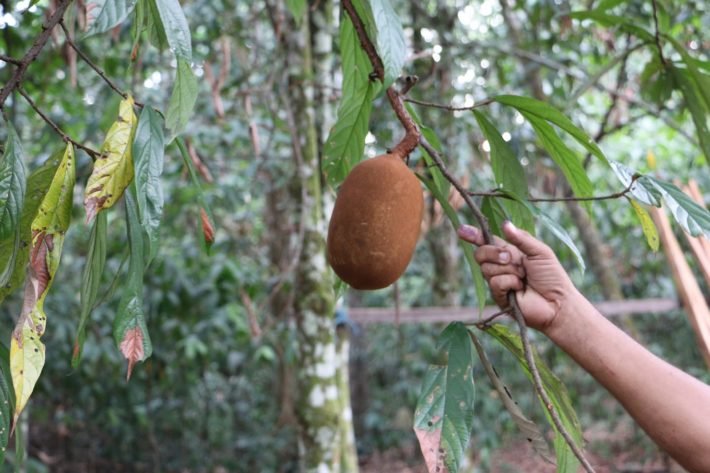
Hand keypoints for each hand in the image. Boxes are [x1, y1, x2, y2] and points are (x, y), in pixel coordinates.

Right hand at [457, 221, 576, 332]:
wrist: (558, 302)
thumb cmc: (552, 276)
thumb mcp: (540, 251)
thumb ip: (521, 238)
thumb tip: (504, 224)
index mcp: (509, 252)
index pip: (486, 242)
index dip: (473, 235)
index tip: (462, 230)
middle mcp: (500, 266)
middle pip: (480, 253)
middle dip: (493, 252)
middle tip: (509, 257)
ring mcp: (498, 281)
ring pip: (487, 268)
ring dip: (508, 270)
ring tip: (523, 277)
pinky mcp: (499, 296)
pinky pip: (495, 282)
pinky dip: (509, 282)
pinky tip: (520, 288)